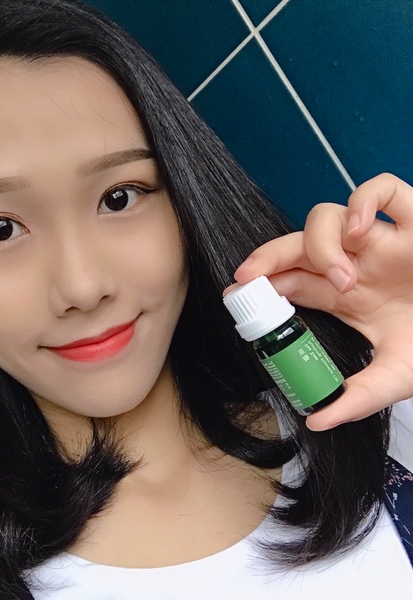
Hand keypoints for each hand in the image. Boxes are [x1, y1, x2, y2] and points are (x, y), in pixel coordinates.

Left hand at [230, 173, 412, 430]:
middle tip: (248, 278)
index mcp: (345, 296)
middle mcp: (356, 264)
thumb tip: (316, 421)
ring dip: (323, 244)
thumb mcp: (398, 376)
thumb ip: (358, 397)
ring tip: (343, 280)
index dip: (264, 285)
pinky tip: (361, 230)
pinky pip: (383, 188)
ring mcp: (383, 239)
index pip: (291, 282)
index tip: (236, 295)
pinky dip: (364, 200)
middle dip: (268, 257)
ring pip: (329, 216)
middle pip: (297, 246)